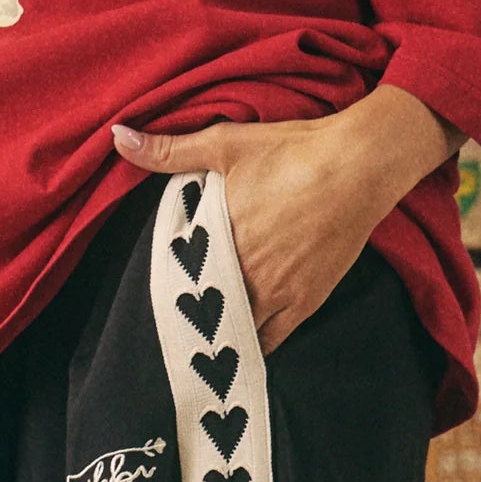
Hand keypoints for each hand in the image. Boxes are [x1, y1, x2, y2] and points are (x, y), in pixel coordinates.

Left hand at [113, 86, 458, 355]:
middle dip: (190, 313)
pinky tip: (237, 345)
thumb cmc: (294, 150)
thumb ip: (168, 150)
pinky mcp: (305, 302)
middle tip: (174, 318)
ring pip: (235, 330)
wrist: (362, 164)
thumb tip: (118, 137)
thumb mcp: (225, 143)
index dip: (167, 287)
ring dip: (218, 331)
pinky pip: (271, 340)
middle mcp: (247, 274)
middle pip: (205, 309)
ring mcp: (278, 293)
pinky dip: (252, 345)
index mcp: (219, 239)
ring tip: (201, 335)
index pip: (179, 278)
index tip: (155, 292)